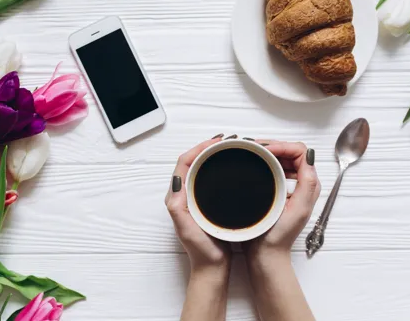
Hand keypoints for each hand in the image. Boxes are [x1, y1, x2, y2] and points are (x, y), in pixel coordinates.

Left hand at [165, 137, 231, 273]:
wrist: (212, 269)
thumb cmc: (201, 251)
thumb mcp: (186, 228)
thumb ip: (177, 207)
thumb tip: (177, 181)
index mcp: (176, 197)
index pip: (184, 163)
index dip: (198, 148)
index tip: (215, 142)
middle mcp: (184, 195)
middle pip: (192, 161)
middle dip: (207, 147)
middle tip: (225, 140)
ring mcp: (195, 199)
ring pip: (202, 168)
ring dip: (213, 155)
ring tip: (229, 147)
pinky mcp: (207, 203)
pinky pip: (210, 178)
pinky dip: (219, 167)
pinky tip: (232, 166)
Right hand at [243, 141, 319, 320]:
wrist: (266, 254)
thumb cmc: (278, 236)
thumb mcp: (298, 209)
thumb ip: (307, 184)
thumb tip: (308, 156)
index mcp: (309, 184)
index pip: (299, 151)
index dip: (282, 146)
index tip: (265, 151)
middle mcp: (301, 183)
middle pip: (290, 151)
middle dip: (273, 145)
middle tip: (253, 148)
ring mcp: (288, 186)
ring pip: (280, 158)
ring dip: (267, 152)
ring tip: (251, 153)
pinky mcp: (276, 191)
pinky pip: (272, 168)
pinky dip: (263, 162)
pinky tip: (252, 164)